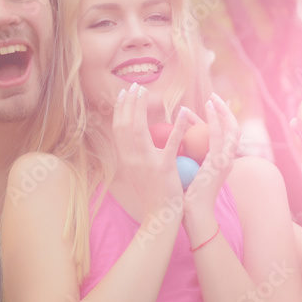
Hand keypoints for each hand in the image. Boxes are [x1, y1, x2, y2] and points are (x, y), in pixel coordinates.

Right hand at [112, 83, 185, 217]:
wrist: (159, 215)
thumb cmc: (152, 193)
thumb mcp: (138, 171)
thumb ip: (136, 153)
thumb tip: (138, 135)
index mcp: (126, 158)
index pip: (119, 128)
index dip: (120, 109)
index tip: (123, 93)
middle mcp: (131, 158)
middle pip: (125, 125)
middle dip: (128, 103)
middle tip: (133, 86)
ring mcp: (146, 163)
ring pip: (139, 130)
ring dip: (140, 108)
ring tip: (145, 92)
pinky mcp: (164, 168)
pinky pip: (170, 144)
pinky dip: (177, 127)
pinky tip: (182, 112)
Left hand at [183, 94, 240, 220]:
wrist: (193, 215)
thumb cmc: (188, 197)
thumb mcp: (190, 173)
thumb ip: (189, 157)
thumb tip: (177, 143)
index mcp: (222, 164)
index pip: (223, 136)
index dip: (216, 121)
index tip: (204, 109)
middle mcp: (228, 161)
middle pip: (233, 129)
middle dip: (225, 112)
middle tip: (213, 97)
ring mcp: (226, 161)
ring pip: (231, 129)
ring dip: (222, 111)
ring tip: (212, 98)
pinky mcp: (218, 162)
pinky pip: (218, 135)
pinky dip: (214, 119)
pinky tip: (207, 108)